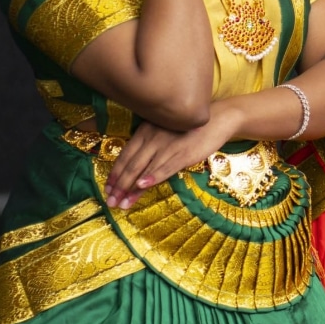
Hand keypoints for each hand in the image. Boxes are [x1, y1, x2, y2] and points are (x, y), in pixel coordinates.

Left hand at [104, 108, 236, 208]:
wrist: (217, 120)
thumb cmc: (189, 129)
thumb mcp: (164, 132)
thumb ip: (150, 145)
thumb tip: (136, 167)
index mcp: (146, 131)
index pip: (125, 154)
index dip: (115, 173)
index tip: (107, 188)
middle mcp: (153, 137)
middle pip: (131, 164)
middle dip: (119, 185)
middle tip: (110, 201)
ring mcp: (167, 145)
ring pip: (144, 168)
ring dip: (131, 188)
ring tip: (122, 203)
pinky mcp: (183, 154)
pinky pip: (164, 167)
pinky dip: (152, 177)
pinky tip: (142, 185)